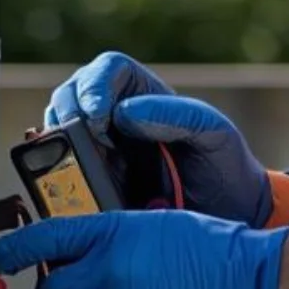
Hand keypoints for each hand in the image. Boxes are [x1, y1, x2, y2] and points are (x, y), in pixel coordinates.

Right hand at [46, 52, 273, 225]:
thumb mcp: (213, 134)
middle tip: (81, 141)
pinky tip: (78, 191)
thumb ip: (178, 115)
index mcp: (146, 93)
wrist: (230, 219)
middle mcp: (118, 116)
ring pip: (60, 131)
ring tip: (79, 167)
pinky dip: (61, 177)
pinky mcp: (95, 184)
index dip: (95, 85)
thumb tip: (125, 111)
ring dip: (59, 144)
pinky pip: (63, 173)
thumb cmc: (226, 167)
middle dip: (67, 112)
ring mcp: (103, 150)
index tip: (97, 114)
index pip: (109, 69)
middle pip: (73, 94)